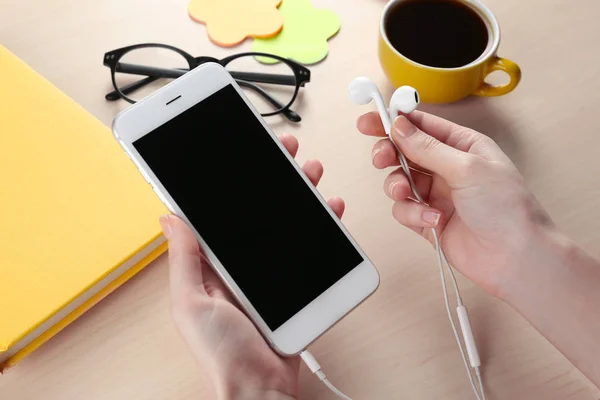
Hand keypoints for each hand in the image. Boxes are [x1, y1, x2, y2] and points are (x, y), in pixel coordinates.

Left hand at [159, 134, 344, 399]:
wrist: (260, 391)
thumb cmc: (222, 355)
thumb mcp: (193, 303)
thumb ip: (185, 260)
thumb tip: (169, 217)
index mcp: (212, 265)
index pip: (220, 212)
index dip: (230, 179)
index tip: (242, 151)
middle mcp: (240, 265)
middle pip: (258, 210)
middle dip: (273, 176)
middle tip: (285, 150)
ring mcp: (269, 274)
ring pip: (287, 223)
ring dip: (301, 193)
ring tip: (311, 172)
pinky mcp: (294, 285)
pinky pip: (311, 249)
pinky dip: (323, 226)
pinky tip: (331, 210)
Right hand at [357, 111, 554, 296]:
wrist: (516, 257)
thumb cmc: (507, 208)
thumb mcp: (467, 167)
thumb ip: (427, 147)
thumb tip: (399, 126)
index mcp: (462, 146)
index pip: (421, 126)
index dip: (393, 121)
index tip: (369, 121)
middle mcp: (448, 168)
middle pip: (404, 151)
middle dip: (388, 153)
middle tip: (381, 159)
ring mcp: (438, 195)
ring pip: (399, 181)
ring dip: (397, 185)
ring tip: (405, 193)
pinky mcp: (429, 220)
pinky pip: (405, 210)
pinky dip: (412, 214)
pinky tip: (432, 220)